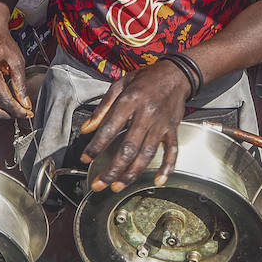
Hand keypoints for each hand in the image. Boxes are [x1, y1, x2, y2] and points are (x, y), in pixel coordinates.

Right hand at [0, 11, 32, 119]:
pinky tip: (8, 103)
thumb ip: (20, 83)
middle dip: (9, 115)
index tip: (27, 112)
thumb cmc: (2, 43)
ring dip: (2, 112)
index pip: (4, 99)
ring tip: (17, 109)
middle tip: (23, 114)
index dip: (17, 109)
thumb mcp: (17, 61)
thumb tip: (25, 102)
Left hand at [79, 60, 191, 191]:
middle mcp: (146, 115)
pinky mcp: (173, 130)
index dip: (96, 146)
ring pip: (146, 154)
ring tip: (118, 187)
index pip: (110, 128)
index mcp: (130, 101)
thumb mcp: (120, 85)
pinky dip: (167, 168)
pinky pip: (172, 151)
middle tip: (99, 184)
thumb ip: (102, 108)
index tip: (85, 158)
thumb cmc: (145, 79)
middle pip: (128, 148)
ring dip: (132, 174)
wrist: (176, 74)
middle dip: (112, 169)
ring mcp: (161, 125)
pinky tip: (158, 181)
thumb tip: (86, 129)